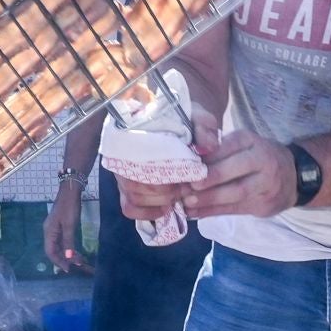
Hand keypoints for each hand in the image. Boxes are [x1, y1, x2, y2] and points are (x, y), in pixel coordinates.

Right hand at [44, 184, 85, 273]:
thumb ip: (68, 241)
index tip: (68, 269)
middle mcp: (49, 232)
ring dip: (68, 253)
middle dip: (65, 259)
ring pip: (60, 246)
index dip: (58, 261)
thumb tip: (68, 257)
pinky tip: (76, 251)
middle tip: (77, 265)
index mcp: (49, 232)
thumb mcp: (70, 225)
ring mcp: (55, 229)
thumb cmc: (69, 207)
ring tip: (80, 260)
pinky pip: (63, 240)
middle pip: (55, 250)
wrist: (71, 190)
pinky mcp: (61, 225)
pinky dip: (69, 246)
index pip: (50, 252)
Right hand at [116, 104, 217, 221]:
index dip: (167, 173)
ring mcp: (123, 172)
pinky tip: (166, 207)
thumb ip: (204, 127)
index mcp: (137, 133)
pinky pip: (129, 208)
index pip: (141, 159)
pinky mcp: (126, 188)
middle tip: (186, 187)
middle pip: (137, 183)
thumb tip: (207, 148)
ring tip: (178, 194)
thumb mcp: (198, 118)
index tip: (187, 176)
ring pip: (133, 197)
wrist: (177, 123)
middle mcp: (123, 153)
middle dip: (166, 190)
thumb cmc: (186, 121)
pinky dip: (148, 213)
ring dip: (159, 201)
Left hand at [181, 130, 299, 218]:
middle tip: (188, 185)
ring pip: (237, 192)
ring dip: (209, 199)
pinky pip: (235, 209)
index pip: (230, 145)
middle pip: (237, 170)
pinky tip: (194, 213)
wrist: (293, 176)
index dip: (210, 156)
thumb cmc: (257, 158)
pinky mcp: (263, 205)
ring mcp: (266, 184)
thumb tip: (186, 160)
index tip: (189, 164)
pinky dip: (212, 212)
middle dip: (211, 178)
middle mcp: (263, 161)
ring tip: (187, 202)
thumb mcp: (243, 145)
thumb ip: (220, 150)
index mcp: (252, 141)